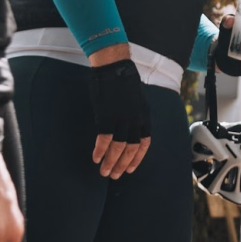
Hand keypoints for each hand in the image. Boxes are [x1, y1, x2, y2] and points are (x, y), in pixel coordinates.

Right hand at [85, 50, 150, 178]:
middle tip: (114, 175)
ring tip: (104, 172)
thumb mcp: (136, 100)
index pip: (144, 143)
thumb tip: (130, 130)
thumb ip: (135, 116)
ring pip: (118, 147)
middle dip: (123, 165)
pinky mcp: (107, 115)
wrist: (114, 66)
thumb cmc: (123, 81)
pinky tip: (96, 158)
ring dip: (111, 162)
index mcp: (144, 116)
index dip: (137, 158)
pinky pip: (104, 139)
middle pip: (131, 149)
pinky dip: (101, 150)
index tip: (130, 169)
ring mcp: (121, 118)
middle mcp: (135, 119)